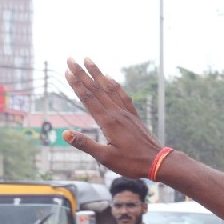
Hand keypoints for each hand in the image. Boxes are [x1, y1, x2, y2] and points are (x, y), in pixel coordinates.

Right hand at [63, 58, 162, 178]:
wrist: (158, 162)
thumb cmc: (131, 163)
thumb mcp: (105, 158)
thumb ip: (85, 144)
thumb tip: (66, 134)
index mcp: (108, 122)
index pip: (88, 99)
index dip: (76, 84)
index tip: (67, 71)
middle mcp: (116, 113)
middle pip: (96, 89)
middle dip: (82, 73)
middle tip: (71, 59)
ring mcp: (126, 113)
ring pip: (109, 88)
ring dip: (97, 73)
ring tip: (88, 60)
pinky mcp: (133, 116)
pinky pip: (122, 95)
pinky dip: (115, 84)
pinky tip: (110, 78)